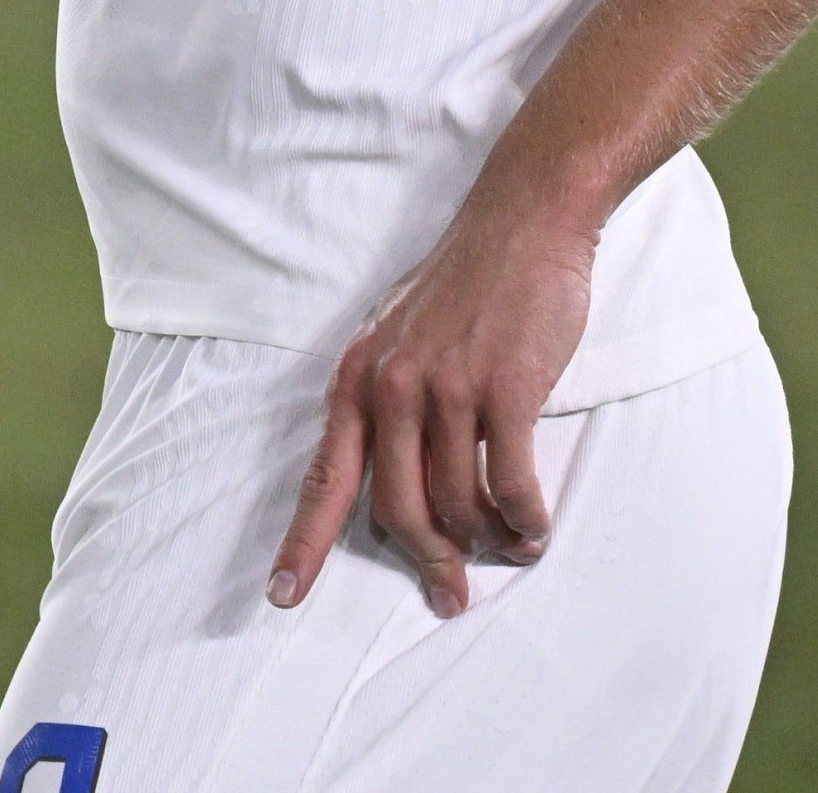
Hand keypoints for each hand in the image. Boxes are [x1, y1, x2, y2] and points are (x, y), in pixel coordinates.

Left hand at [267, 185, 592, 621]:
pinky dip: (525, 518)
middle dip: (428, 562)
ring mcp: (449, 389)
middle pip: (398, 510)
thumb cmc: (466, 285)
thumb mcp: (398, 336)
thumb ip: (389, 402)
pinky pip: (512, 484)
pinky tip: (535, 524)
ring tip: (511, 545)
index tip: (283, 595)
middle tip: (451, 594)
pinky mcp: (505, 390)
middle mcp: (393, 388)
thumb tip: (398, 480)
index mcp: (358, 379)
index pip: (323, 476)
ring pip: (460, 504)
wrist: (523, 222)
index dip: (302, 543)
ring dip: (489, 540)